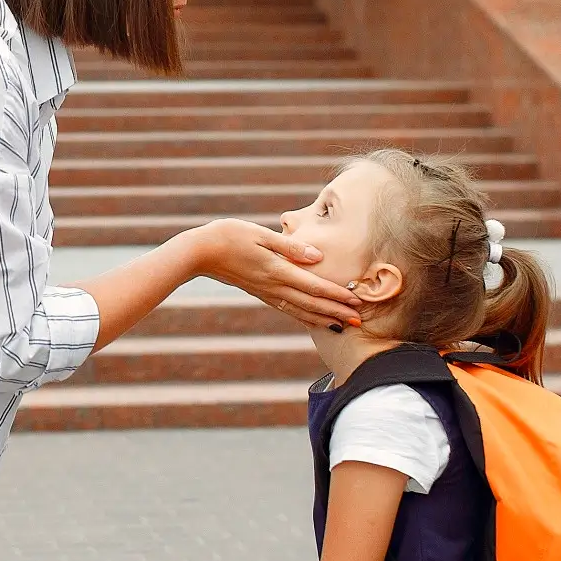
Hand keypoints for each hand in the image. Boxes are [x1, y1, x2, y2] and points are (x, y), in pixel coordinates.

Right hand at [186, 220, 359, 328]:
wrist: (201, 252)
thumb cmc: (230, 236)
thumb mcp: (261, 234)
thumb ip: (290, 246)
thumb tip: (318, 257)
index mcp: (277, 270)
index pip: (314, 286)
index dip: (337, 295)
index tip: (356, 301)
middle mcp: (274, 286)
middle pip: (311, 304)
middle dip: (336, 313)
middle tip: (359, 321)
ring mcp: (267, 292)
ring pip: (300, 310)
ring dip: (323, 318)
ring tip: (342, 325)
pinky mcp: (261, 292)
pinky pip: (287, 308)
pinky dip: (304, 316)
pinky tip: (313, 319)